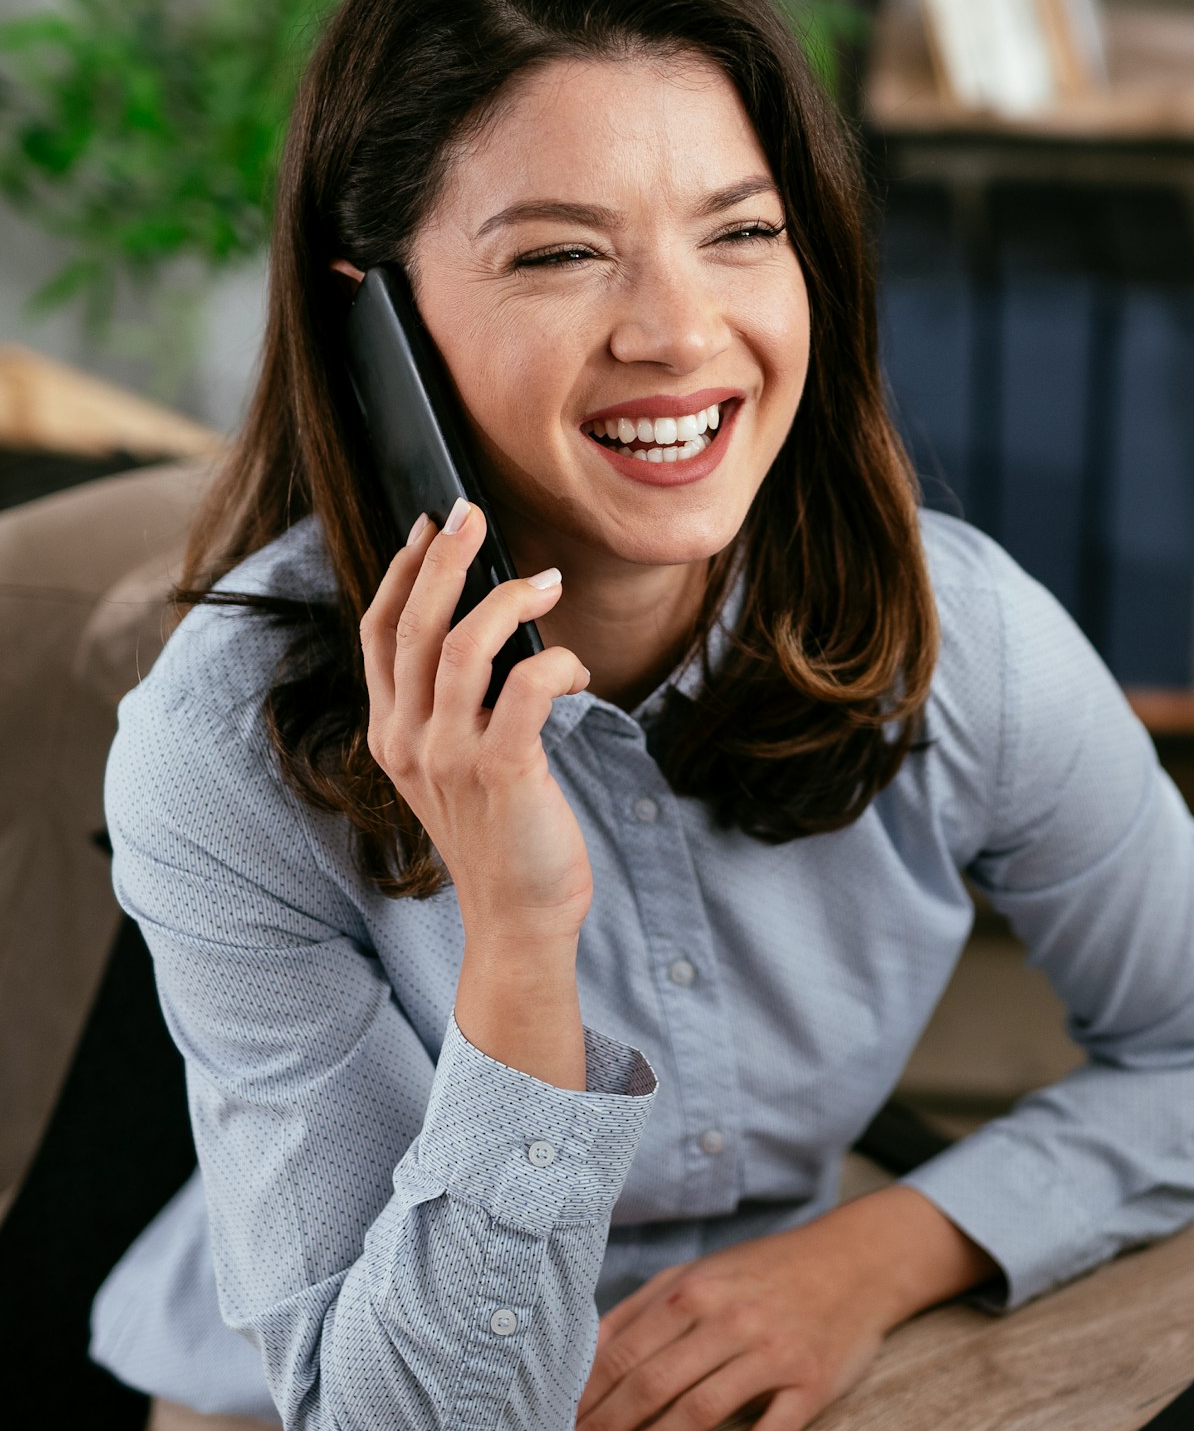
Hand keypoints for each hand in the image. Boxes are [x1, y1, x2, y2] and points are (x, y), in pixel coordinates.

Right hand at [361, 502, 592, 1085]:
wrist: (519, 918)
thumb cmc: (504, 834)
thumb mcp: (457, 765)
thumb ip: (457, 705)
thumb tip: (490, 623)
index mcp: (391, 734)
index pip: (378, 634)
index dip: (401, 572)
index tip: (431, 527)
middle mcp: (409, 741)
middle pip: (413, 626)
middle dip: (445, 559)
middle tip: (474, 513)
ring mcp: (449, 758)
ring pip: (463, 646)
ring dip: (508, 599)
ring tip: (548, 580)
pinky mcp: (501, 772)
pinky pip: (525, 689)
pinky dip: (557, 663)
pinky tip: (578, 668)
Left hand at [570, 1187, 995, 1430]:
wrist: (855, 1260)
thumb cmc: (765, 1273)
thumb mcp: (700, 1274)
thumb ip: (642, 1310)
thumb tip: (581, 1357)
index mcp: (694, 1292)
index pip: (623, 1353)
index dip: (585, 1398)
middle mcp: (730, 1321)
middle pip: (653, 1383)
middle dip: (606, 1429)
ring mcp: (772, 1354)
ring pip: (702, 1409)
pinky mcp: (810, 1384)